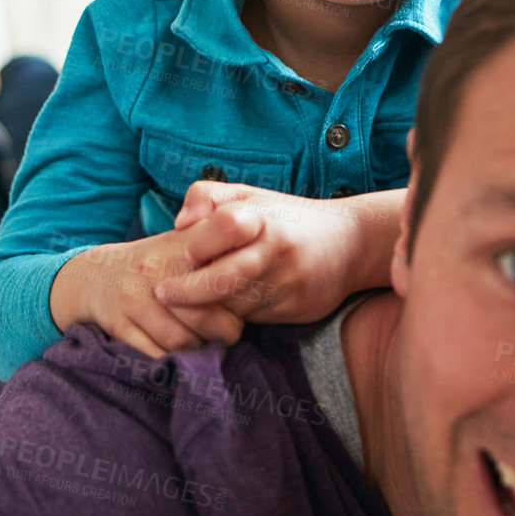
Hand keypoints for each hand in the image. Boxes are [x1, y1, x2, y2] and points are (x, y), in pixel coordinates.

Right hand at [49, 210, 260, 357]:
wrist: (95, 276)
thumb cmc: (154, 263)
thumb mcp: (182, 244)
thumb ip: (217, 246)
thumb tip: (258, 263)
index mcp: (176, 249)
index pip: (218, 279)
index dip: (236, 303)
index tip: (243, 311)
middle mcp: (153, 272)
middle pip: (203, 317)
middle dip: (223, 333)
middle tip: (231, 334)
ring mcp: (133, 300)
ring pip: (180, 341)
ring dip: (199, 350)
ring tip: (206, 343)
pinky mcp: (118, 325)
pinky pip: (155, 355)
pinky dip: (173, 361)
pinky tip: (181, 354)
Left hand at [153, 182, 404, 324]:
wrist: (352, 244)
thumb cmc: (286, 218)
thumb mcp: (250, 195)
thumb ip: (206, 197)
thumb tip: (179, 224)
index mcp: (265, 217)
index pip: (225, 225)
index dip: (198, 242)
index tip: (180, 253)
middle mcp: (278, 250)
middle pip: (225, 277)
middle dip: (188, 291)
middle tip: (161, 294)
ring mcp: (289, 283)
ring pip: (236, 305)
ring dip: (207, 308)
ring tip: (184, 305)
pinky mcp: (296, 309)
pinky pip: (254, 320)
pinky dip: (232, 318)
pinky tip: (220, 311)